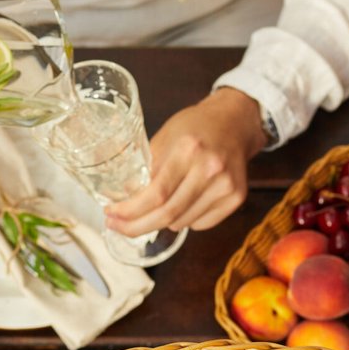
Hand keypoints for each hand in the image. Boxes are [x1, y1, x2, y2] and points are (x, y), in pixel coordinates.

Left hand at [106, 88, 263, 236]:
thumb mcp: (165, 136)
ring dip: (162, 221)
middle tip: (119, 227)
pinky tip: (184, 202)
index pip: (156, 193)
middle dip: (137, 227)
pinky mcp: (236, 197)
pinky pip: (201, 224)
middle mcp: (210, 169)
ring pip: (182, 223)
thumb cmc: (195, 127)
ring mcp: (226, 186)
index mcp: (188, 149)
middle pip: (168, 215)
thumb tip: (125, 198)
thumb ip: (147, 167)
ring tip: (157, 206)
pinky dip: (185, 219)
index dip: (130, 211)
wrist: (234, 123)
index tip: (112, 215)